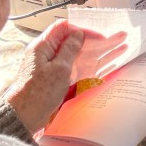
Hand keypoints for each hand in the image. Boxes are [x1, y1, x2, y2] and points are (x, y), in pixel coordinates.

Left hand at [4, 22, 124, 133]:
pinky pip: (80, 68)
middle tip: (119, 38)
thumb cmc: (36, 94)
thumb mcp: (57, 69)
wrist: (24, 117)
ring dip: (101, 52)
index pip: (65, 28)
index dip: (84, 29)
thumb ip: (69, 49)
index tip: (100, 37)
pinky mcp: (58, 79)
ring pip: (82, 55)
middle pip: (77, 41)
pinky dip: (95, 65)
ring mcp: (55, 67)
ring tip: (121, 49)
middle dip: (99, 40)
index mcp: (43, 47)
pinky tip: (108, 64)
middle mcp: (49, 54)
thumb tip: (78, 34)